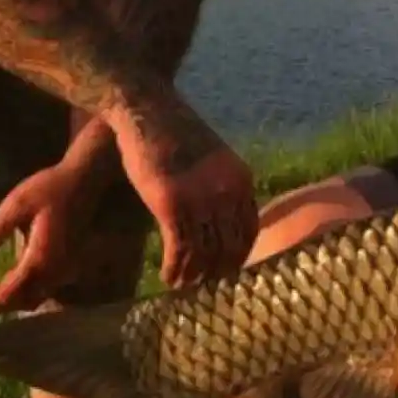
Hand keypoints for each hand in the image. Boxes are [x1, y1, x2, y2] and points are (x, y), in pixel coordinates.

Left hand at [0, 159, 96, 312]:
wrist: (83, 180)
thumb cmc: (49, 188)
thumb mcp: (16, 204)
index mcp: (39, 259)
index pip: (5, 294)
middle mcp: (53, 271)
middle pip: (17, 303)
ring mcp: (61, 270)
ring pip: (30, 300)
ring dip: (3, 303)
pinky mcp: (62, 264)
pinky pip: (38, 289)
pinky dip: (17, 293)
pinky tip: (0, 282)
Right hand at [113, 106, 259, 286]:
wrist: (149, 110)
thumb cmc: (176, 134)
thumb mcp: (215, 158)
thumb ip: (223, 187)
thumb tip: (223, 221)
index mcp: (241, 180)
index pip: (249, 231)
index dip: (237, 257)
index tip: (225, 271)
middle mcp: (227, 192)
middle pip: (230, 248)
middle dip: (217, 273)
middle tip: (203, 286)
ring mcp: (200, 199)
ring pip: (204, 255)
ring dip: (193, 277)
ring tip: (182, 286)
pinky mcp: (172, 205)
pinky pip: (180, 250)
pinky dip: (175, 270)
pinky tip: (167, 277)